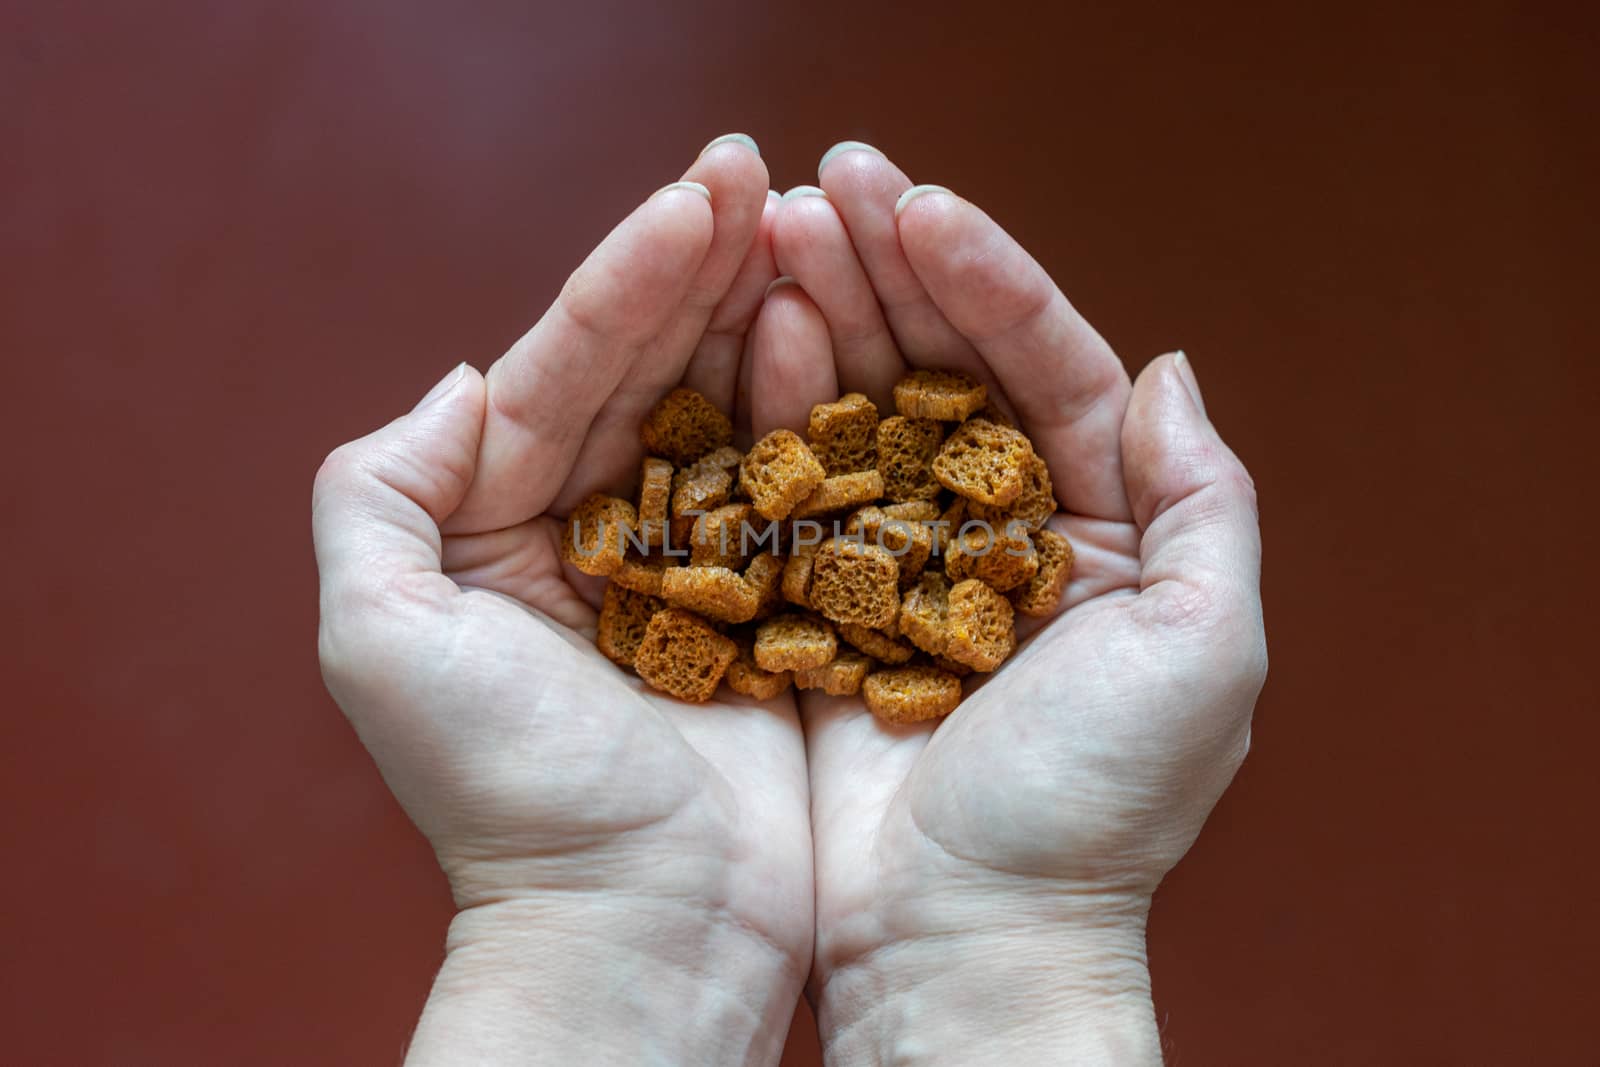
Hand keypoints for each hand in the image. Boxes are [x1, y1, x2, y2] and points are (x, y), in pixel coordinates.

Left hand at [312, 135, 812, 1065]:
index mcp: (503, 525)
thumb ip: (377, 491)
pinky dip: (824, 413)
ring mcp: (699, 565)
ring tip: (814, 227)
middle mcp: (600, 533)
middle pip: (655, 370)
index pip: (568, 365)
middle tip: (764, 175)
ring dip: (769, 315)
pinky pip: (803, 488)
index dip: (632, 270)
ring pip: (734, 412)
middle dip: (705, 268)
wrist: (642, 933)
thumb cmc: (508, 803)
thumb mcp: (381, 640)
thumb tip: (464, 378)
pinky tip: (846, 340)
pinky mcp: (780, 607)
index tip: (705, 189)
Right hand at [766, 146, 1266, 1063]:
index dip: (991, 281)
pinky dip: (770, 415)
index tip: (923, 206)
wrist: (962, 940)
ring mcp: (899, 563)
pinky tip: (745, 339)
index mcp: (1098, 530)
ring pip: (864, 411)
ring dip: (824, 315)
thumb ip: (1202, 504)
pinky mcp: (817, 602)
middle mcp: (998, 532)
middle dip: (893, 271)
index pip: (1050, 370)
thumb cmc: (1094, 812)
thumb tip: (1171, 367)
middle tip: (829, 180)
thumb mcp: (1203, 653)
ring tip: (772, 228)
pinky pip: (794, 489)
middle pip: (947, 370)